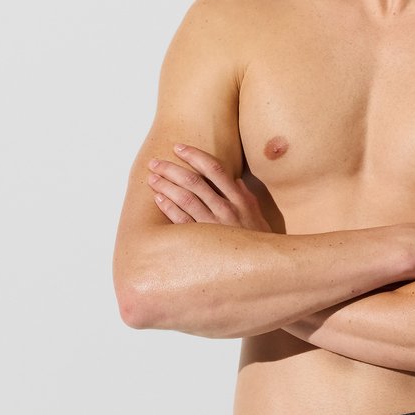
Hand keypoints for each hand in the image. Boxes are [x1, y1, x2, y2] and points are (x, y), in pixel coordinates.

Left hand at [147, 144, 272, 230]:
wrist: (262, 265)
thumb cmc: (258, 240)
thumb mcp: (257, 214)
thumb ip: (245, 195)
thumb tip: (234, 180)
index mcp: (239, 199)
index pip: (214, 169)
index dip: (194, 156)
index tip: (179, 148)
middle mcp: (225, 209)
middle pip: (194, 182)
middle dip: (171, 169)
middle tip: (155, 163)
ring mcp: (213, 225)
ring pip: (185, 198)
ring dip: (165, 186)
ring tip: (152, 178)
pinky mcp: (202, 241)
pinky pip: (181, 221)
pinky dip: (168, 208)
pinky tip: (158, 198)